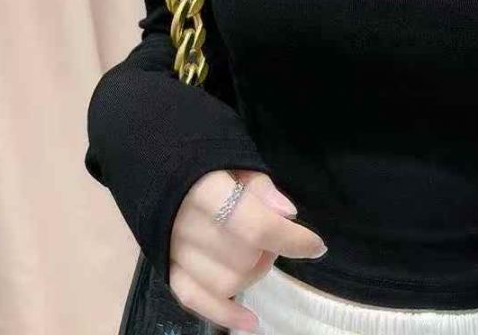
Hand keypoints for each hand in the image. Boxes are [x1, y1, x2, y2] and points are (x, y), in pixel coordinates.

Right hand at [167, 168, 327, 332]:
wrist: (160, 166)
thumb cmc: (205, 163)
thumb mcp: (233, 159)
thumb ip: (260, 186)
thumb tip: (286, 213)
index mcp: (202, 190)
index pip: (254, 225)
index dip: (290, 239)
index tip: (316, 245)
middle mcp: (183, 223)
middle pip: (243, 258)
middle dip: (270, 251)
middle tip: (274, 234)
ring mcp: (172, 249)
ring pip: (225, 283)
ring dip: (253, 274)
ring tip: (257, 252)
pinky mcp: (166, 267)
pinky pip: (193, 300)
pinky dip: (224, 313)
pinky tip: (250, 321)